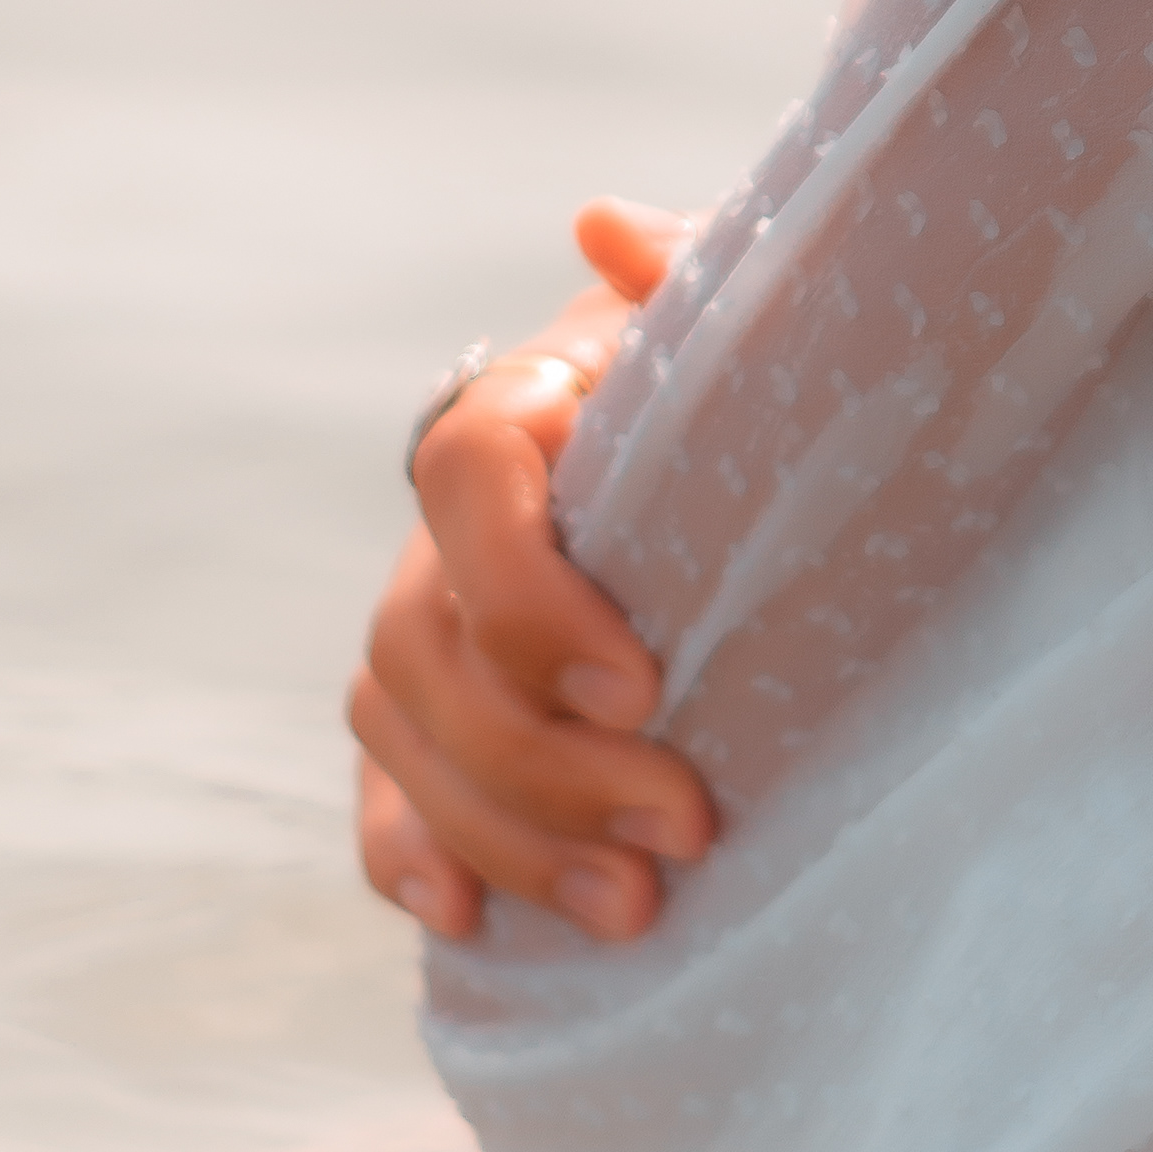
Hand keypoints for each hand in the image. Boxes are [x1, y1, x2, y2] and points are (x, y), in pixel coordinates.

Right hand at [349, 196, 716, 947]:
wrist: (763, 432)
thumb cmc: (766, 361)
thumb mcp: (757, 305)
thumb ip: (697, 269)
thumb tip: (610, 227)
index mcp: (527, 403)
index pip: (466, 481)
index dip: (527, 593)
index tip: (642, 685)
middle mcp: (452, 519)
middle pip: (428, 642)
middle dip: (542, 758)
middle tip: (684, 827)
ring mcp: (435, 618)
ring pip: (405, 731)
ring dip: (503, 833)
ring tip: (634, 908)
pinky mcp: (447, 711)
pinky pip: (386, 790)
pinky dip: (414, 854)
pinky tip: (471, 925)